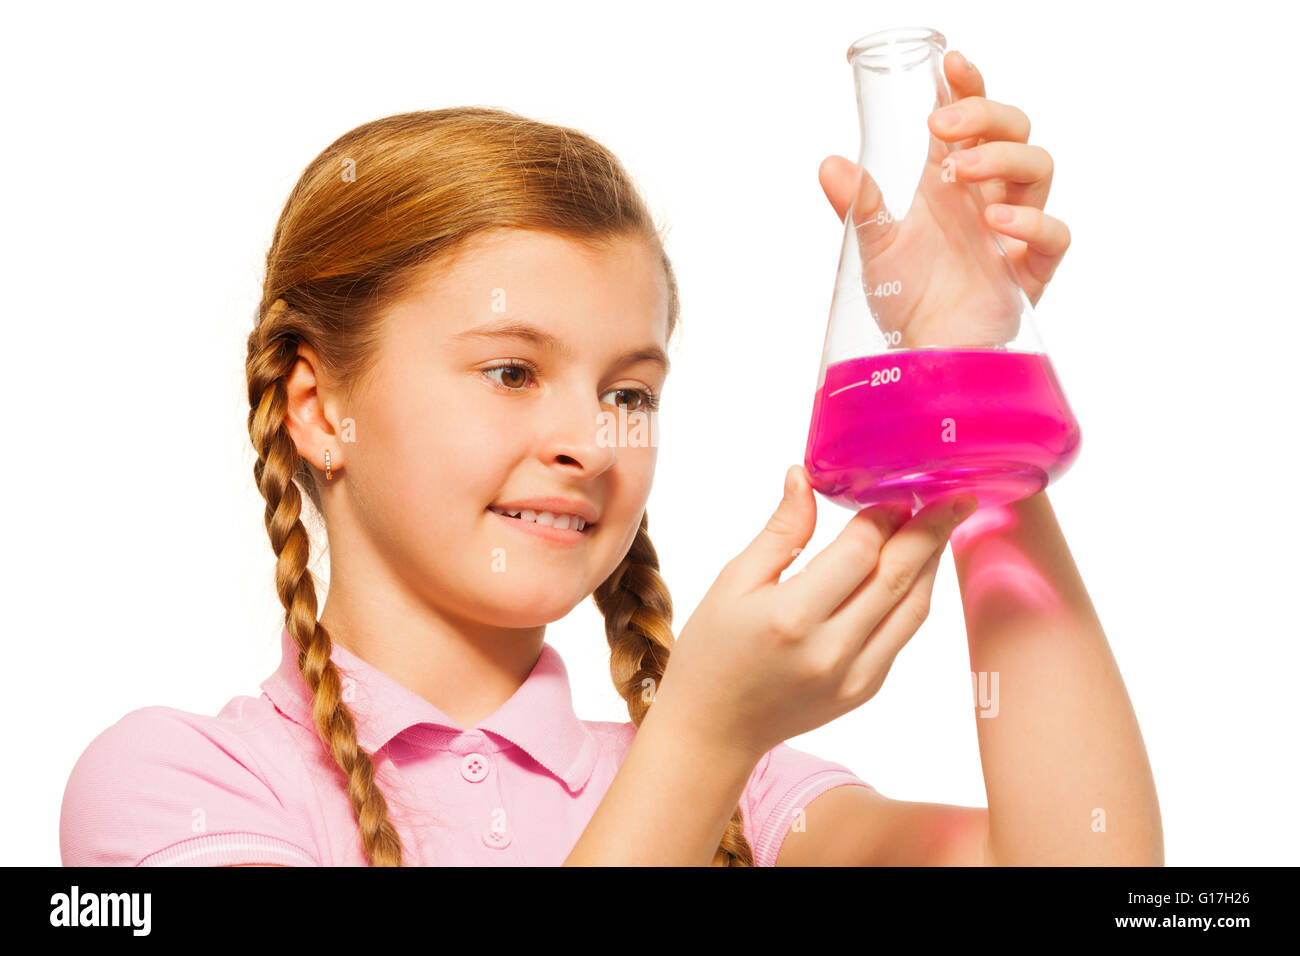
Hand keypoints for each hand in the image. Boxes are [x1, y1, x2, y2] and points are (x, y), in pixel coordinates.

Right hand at [653, 465, 975, 759]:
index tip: (897, 488)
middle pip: (898, 577)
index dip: (884, 515)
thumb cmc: (713, 650)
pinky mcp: (865, 690)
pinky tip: (913, 570)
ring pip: (912, 609)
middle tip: (956, 495)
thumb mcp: (734, 581)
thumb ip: (780, 530)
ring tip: (942, 525)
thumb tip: (803, 476)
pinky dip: (914, 597)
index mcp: (792, 616)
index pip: (858, 552)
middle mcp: (831, 650)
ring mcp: (854, 677)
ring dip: (931, 563)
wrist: (714, 728)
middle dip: (932, 530)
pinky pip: (902, 634)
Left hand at [818, 49, 1070, 347]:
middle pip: (1014, 131)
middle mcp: (987, 199)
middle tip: (942, 127)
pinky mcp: (1032, 271)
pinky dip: (1031, 222)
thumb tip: (829, 165)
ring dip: (1003, 159)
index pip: (970, 121)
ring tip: (962, 172)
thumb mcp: (873, 247)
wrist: (923, 357)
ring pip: (1039, 169)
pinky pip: (1054, 234)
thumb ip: (857, 206)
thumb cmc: (905, 300)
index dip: (968, 87)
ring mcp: (1014, 231)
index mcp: (951, 184)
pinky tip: (994, 223)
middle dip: (985, 116)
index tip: (951, 63)